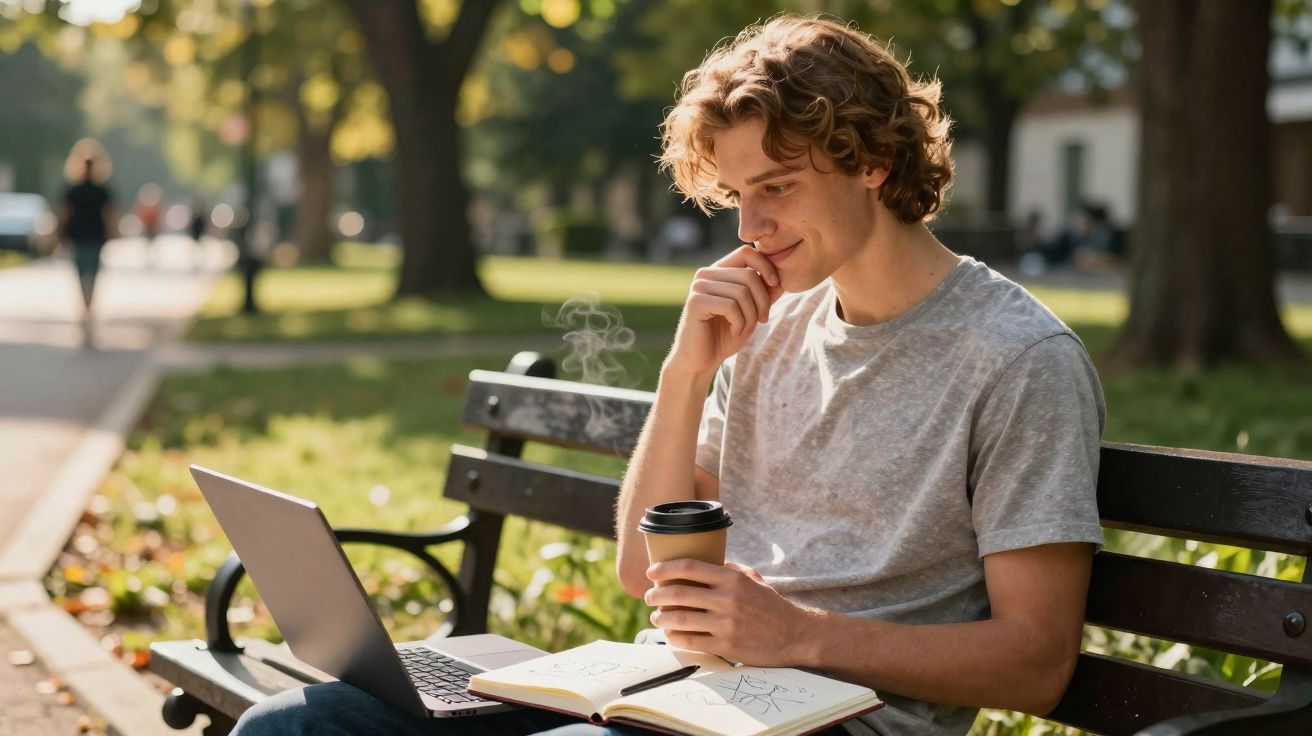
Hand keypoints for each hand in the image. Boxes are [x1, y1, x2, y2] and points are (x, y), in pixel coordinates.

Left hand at [644, 560, 812, 666]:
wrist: (794, 634)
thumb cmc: (771, 605)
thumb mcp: (752, 578)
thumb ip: (729, 569)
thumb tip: (703, 562)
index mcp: (732, 579)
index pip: (690, 567)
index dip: (666, 568)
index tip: (652, 572)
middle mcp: (727, 599)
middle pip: (679, 593)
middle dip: (657, 594)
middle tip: (649, 596)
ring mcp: (726, 623)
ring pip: (681, 619)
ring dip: (662, 618)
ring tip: (656, 617)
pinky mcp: (726, 645)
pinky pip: (691, 640)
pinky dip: (675, 637)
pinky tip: (670, 634)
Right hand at [664, 246, 784, 378]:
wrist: (700, 360)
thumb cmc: (725, 335)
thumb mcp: (751, 313)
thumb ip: (765, 294)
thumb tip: (783, 278)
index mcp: (719, 270)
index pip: (746, 252)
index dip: (766, 266)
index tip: (775, 286)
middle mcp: (706, 274)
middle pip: (748, 275)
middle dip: (763, 301)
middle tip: (762, 320)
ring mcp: (699, 286)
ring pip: (742, 292)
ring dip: (751, 316)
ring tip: (745, 328)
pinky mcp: (695, 302)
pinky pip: (731, 306)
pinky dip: (740, 323)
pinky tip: (735, 331)